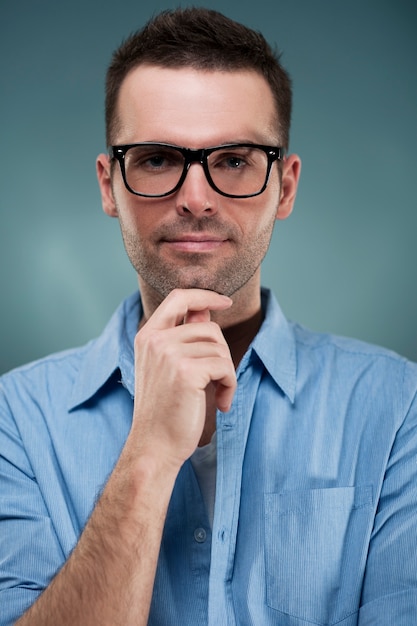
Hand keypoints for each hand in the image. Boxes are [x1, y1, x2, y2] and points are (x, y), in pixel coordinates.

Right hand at [130, 289, 236, 466]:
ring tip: (216, 395)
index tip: (225, 301)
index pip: (178, 298)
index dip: (204, 295)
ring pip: (219, 348)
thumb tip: (205, 309)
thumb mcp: (168, 367)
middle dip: (221, 354)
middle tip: (216, 380)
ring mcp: (169, 354)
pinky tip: (220, 403)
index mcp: (147, 336)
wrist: (154, 446)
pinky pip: (225, 366)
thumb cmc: (164, 410)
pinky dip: (229, 385)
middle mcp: (155, 340)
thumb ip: (184, 337)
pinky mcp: (186, 372)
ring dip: (226, 373)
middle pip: (208, 328)